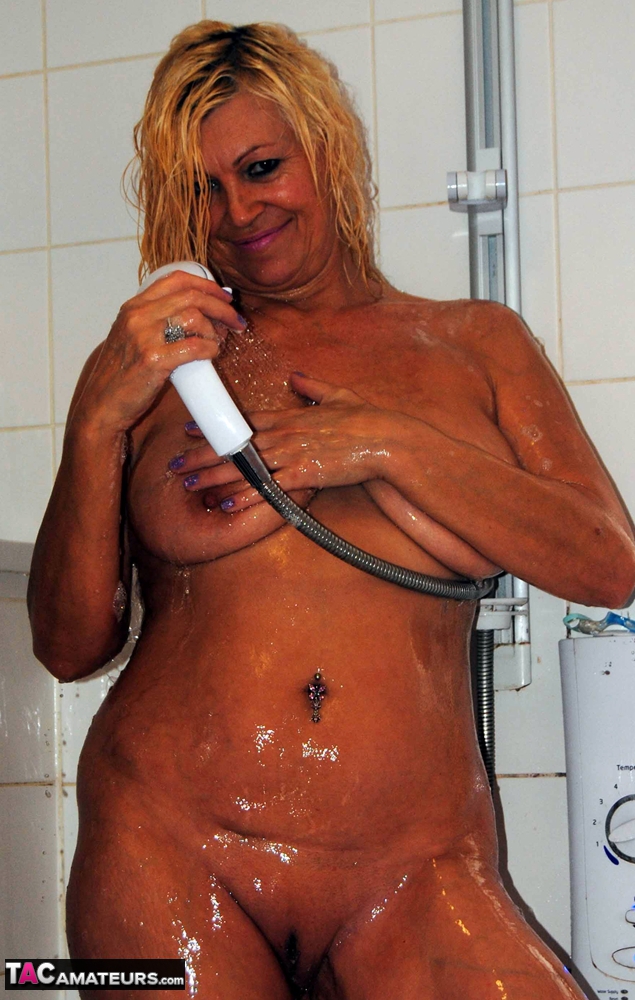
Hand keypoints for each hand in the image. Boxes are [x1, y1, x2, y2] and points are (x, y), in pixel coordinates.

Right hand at [69, 270, 246, 433]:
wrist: (102, 405)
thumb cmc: (121, 376)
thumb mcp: (132, 337)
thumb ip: (157, 322)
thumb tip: (200, 315)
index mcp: (133, 307)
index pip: (176, 279)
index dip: (207, 285)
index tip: (224, 297)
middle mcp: (137, 316)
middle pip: (191, 296)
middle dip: (221, 307)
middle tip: (236, 320)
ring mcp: (143, 337)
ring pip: (194, 317)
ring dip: (214, 330)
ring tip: (218, 343)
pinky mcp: (153, 360)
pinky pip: (193, 347)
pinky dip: (210, 349)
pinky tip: (212, 355)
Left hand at [171, 373, 394, 512]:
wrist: (386, 440)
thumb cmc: (367, 419)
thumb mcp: (338, 395)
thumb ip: (313, 386)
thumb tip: (296, 375)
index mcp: (289, 416)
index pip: (242, 420)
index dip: (214, 425)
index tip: (189, 429)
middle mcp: (283, 435)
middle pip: (232, 446)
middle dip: (200, 456)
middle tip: (174, 465)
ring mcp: (290, 455)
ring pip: (242, 468)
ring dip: (212, 478)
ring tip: (188, 485)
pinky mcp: (302, 476)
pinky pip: (266, 490)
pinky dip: (244, 498)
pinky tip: (224, 505)